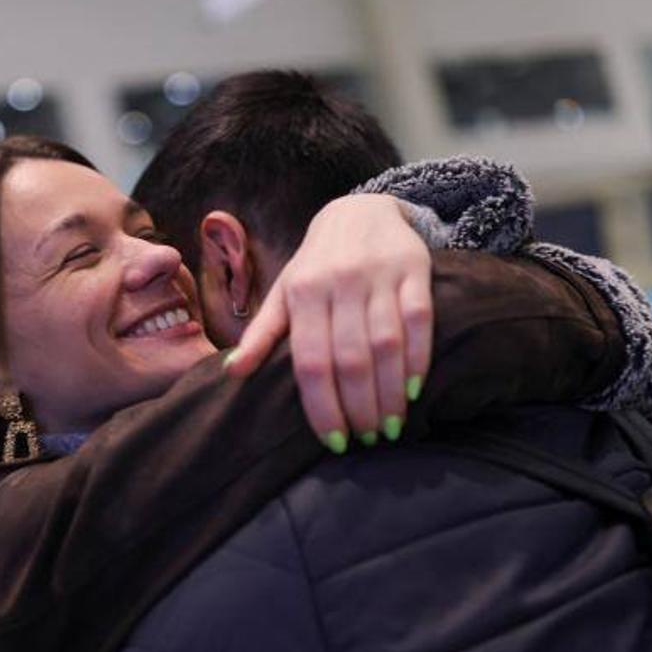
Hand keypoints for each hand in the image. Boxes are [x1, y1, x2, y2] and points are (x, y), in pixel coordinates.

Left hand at [225, 194, 433, 449]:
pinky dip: (418, 359)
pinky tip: (414, 390)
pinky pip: (420, 320)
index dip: (322, 405)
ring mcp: (379, 275)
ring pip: (386, 344)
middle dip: (360, 407)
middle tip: (368, 439)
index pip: (311, 361)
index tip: (333, 441)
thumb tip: (232, 373)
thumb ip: (262, 333)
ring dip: (390, 393)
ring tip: (391, 427)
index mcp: (304, 292)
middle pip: (350, 358)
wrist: (360, 210)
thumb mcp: (285, 293)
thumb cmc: (316, 264)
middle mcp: (340, 282)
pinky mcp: (414, 269)